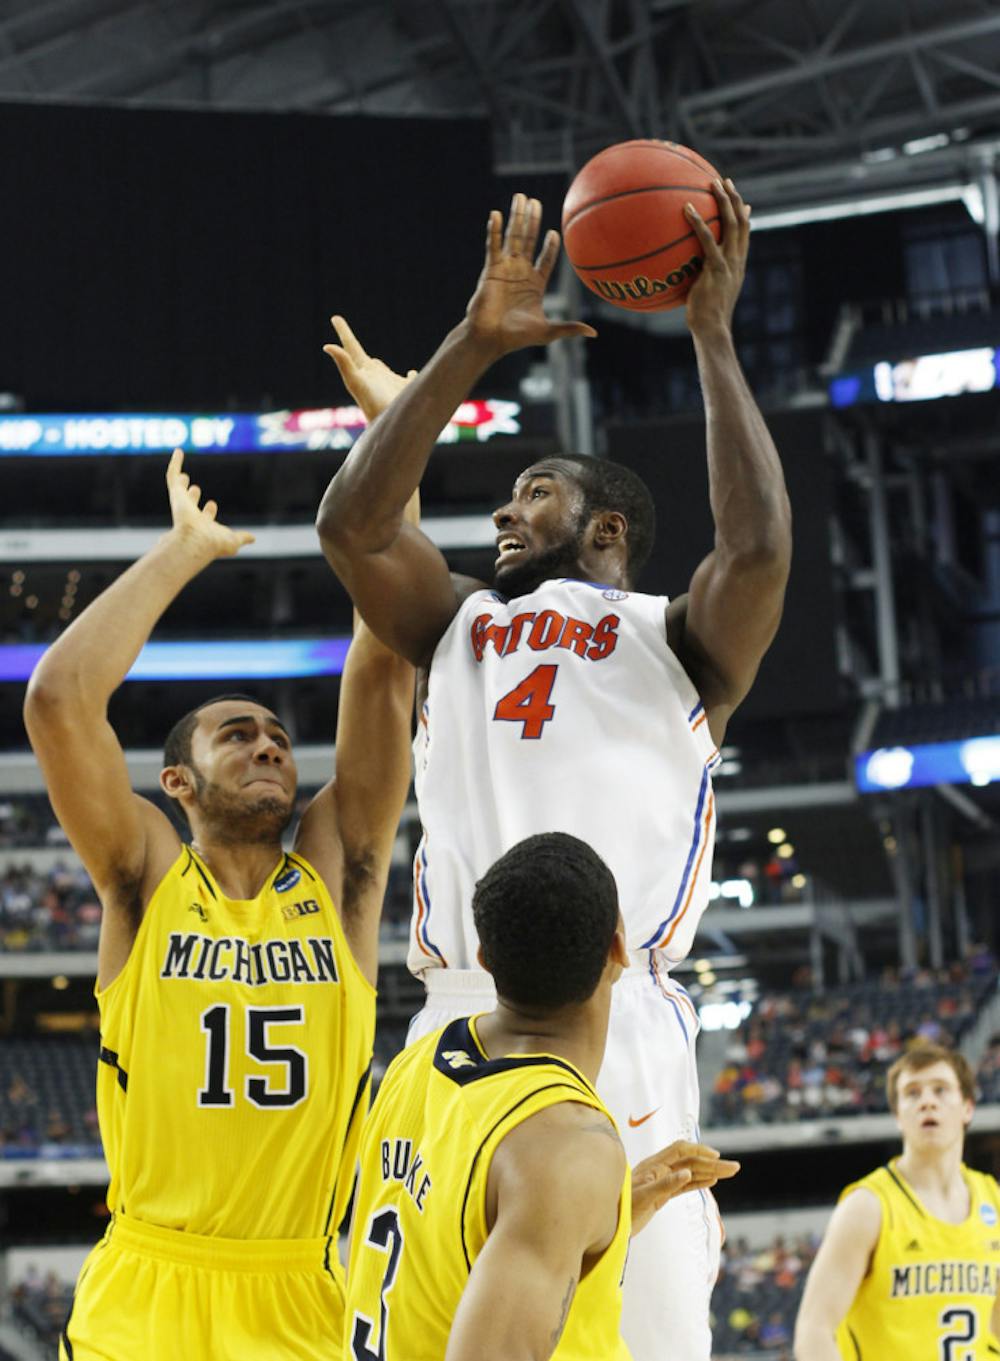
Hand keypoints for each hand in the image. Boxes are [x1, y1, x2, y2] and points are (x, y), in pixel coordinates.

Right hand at [165, 449, 254, 560]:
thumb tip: (253, 538)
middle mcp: (190, 515)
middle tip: (195, 489)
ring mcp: (181, 504)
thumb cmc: (213, 543)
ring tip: (183, 475)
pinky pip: (172, 475)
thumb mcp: (232, 541)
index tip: (212, 504)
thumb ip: (241, 537)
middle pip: (190, 504)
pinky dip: (175, 462)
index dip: (208, 512)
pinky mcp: (176, 494)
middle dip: (192, 496)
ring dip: (180, 482)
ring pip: (179, 490)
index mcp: (202, 526)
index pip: (204, 517)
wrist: (196, 542)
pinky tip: (178, 452)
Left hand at [323, 316, 416, 423]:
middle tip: (346, 336)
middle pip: (364, 359)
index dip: (344, 332)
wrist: (397, 428)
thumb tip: (327, 346)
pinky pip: (408, 379)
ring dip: (380, 366)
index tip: (335, 318)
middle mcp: (375, 376)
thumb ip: (344, 363)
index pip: (351, 347)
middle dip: (355, 347)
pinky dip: (409, 376)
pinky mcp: (407, 391)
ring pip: (384, 370)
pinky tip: (411, 374)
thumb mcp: (357, 383)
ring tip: (375, 362)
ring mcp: (390, 384)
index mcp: (363, 371)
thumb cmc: (375, 406)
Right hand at [465, 193, 596, 358]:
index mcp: (534, 284)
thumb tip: (594, 333)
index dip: (550, 247)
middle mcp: (520, 272)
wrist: (490, 338)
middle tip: (535, 202)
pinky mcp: (490, 269)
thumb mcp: (547, 331)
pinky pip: (493, 245)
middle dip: (532, 220)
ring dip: (516, 217)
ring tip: (520, 197)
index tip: (555, 233)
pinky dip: (493, 230)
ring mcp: (505, 268)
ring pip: (512, 236)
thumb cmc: (516, 338)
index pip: (545, 259)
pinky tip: (495, 214)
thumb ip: (569, 328)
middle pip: (528, 240)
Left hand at [630, 1139, 739, 1235]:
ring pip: (690, 1173)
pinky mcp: (661, 1195)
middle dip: (713, 1163)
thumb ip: (665, 1185)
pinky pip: (684, 1186)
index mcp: (654, 1165)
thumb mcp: (643, 1197)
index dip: (699, 1151)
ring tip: (729, 1172)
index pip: (681, 1150)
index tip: (717, 1157)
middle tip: (735, 1168)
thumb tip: (687, 1173)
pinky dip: (699, 1182)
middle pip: (690, 1161)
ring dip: (710, 1172)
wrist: (609, 1224)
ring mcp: (661, 1182)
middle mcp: (659, 1170)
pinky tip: (711, 1181)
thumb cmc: (623, 1209)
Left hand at [683, 178, 751, 335]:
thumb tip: (693, 268)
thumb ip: (704, 275)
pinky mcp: (716, 269)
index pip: (745, 232)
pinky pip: (707, 240)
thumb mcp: (708, 290)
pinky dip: (698, 222)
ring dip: (723, 201)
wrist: (711, 329)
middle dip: (734, 199)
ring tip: (712, 183)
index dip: (742, 212)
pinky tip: (687, 208)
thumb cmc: (705, 315)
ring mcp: (729, 263)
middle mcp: (737, 260)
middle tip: (724, 181)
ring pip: (732, 224)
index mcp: (738, 264)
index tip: (736, 196)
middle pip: (742, 221)